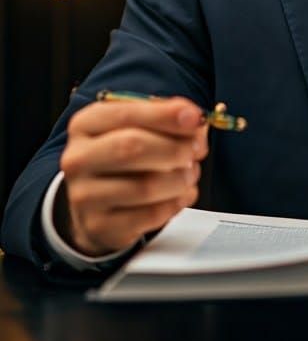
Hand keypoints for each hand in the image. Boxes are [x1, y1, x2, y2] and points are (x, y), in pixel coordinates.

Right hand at [57, 97, 208, 255]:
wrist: (96, 204)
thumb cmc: (124, 159)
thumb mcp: (141, 128)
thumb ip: (168, 119)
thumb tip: (193, 119)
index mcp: (86, 125)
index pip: (126, 114)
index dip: (165, 115)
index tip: (195, 118)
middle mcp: (78, 159)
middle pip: (132, 147)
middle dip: (175, 147)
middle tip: (195, 151)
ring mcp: (84, 196)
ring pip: (146, 185)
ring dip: (181, 178)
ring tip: (190, 173)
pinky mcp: (100, 225)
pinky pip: (152, 214)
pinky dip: (177, 202)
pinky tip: (182, 194)